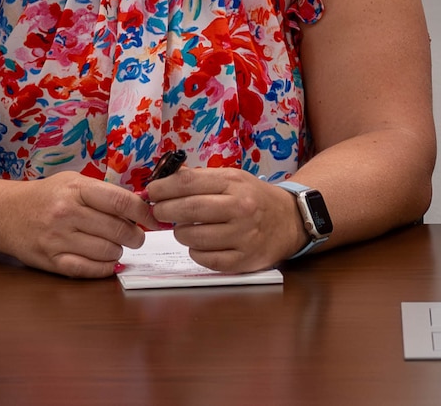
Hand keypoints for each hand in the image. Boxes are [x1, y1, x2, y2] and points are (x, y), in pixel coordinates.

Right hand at [0, 171, 157, 278]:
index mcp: (76, 189)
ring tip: (117, 245)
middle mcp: (66, 213)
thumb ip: (104, 193)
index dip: (143, 213)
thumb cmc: (46, 196)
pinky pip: (87, 270)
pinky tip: (109, 261)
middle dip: (136, 236)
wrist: (5, 214)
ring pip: (106, 252)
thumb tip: (141, 207)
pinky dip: (105, 268)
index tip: (153, 218)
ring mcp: (57, 239)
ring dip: (119, 251)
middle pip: (117, 230)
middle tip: (137, 236)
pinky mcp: (50, 261)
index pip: (121, 202)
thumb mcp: (74, 182)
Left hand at [148, 167, 307, 272]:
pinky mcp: (243, 260)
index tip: (151, 192)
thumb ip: (200, 179)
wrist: (289, 221)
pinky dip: (196, 252)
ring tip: (185, 228)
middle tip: (159, 212)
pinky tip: (201, 244)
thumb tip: (163, 180)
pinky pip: (204, 259)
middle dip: (165, 211)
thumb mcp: (233, 179)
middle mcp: (240, 208)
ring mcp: (243, 235)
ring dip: (181, 233)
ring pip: (192, 237)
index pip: (188, 182)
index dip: (163, 188)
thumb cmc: (254, 198)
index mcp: (235, 183)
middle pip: (188, 210)